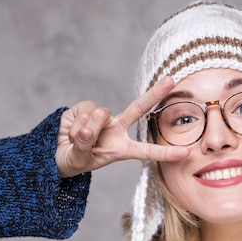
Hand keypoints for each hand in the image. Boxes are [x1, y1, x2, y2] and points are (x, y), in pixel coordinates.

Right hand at [56, 76, 188, 177]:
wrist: (54, 151)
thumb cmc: (73, 160)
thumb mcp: (79, 161)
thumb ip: (84, 147)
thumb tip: (86, 130)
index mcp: (122, 149)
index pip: (147, 151)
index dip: (165, 153)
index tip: (187, 153)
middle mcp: (117, 130)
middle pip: (139, 108)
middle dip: (154, 93)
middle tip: (171, 79)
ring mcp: (103, 117)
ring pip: (101, 115)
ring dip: (85, 130)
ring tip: (77, 140)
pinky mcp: (87, 107)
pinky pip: (86, 110)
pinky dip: (76, 122)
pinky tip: (72, 129)